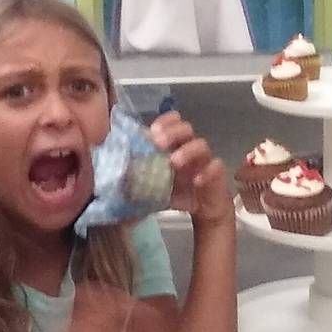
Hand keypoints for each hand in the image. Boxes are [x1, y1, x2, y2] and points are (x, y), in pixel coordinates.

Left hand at [149, 112, 232, 226]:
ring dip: (187, 150)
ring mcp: (204, 159)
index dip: (165, 122)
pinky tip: (196, 181)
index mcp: (174, 145)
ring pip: (201, 145)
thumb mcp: (154, 184)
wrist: (202, 209)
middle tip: (160, 143)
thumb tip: (114, 174)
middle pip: (186, 128)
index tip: (153, 130)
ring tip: (174, 162)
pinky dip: (207, 171)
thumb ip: (140, 176)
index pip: (172, 123)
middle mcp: (189, 147)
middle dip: (173, 132)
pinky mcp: (216, 174)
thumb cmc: (176, 191)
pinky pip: (216, 166)